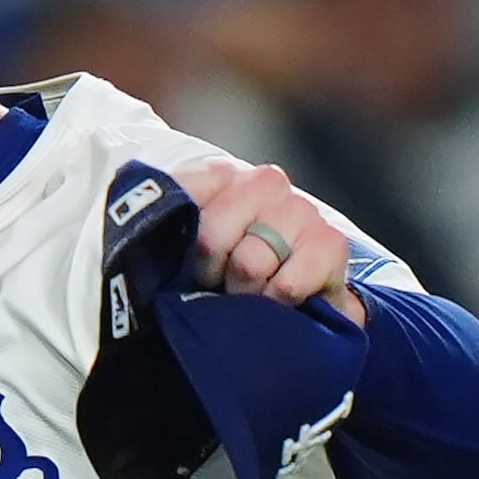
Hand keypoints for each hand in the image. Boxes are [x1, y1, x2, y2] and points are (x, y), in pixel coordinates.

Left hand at [180, 156, 367, 321]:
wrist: (299, 300)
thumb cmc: (234, 271)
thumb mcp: (188, 240)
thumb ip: (170, 209)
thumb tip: (147, 204)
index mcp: (226, 176)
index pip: (187, 194)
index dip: (186, 244)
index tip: (195, 263)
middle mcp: (267, 182)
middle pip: (212, 236)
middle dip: (214, 273)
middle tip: (225, 282)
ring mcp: (301, 209)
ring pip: (250, 263)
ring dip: (247, 290)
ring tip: (254, 292)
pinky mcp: (331, 242)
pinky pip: (286, 284)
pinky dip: (277, 302)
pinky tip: (280, 299)